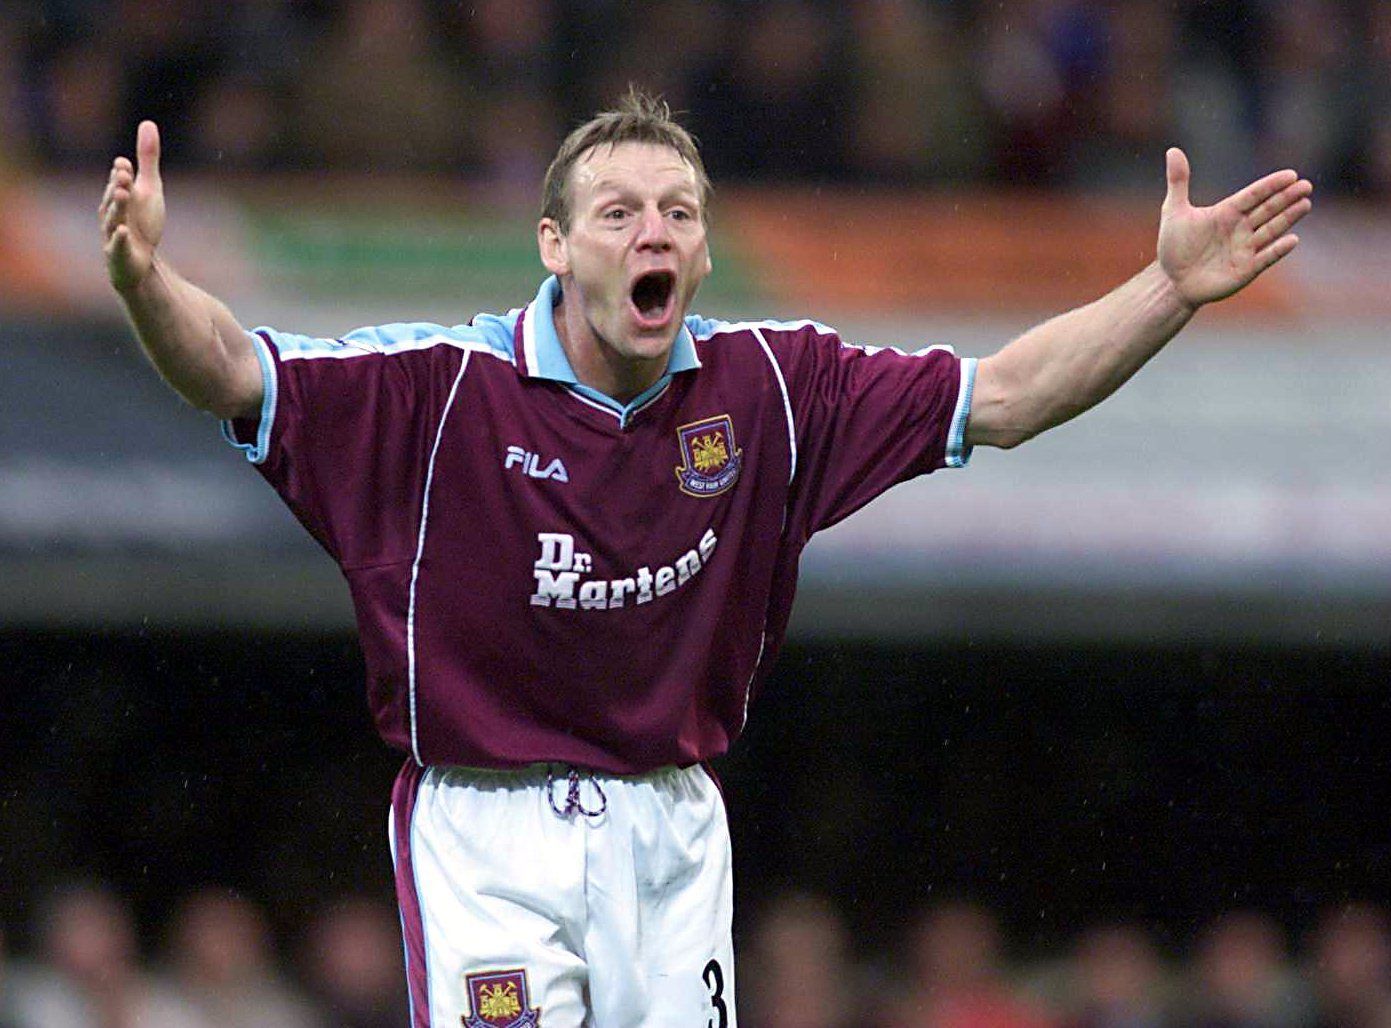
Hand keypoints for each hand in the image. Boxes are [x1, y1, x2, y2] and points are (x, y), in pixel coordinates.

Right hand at [100, 120, 165, 292]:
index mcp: (118, 196)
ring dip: (117, 207)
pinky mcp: (119, 254)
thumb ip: (147, 159)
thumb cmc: (141, 221)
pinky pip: (117, 246)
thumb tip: (148, 123)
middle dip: (118, 186)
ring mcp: (114, 234)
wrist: (138, 261)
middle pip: (114, 198)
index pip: (118, 181)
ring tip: (123, 193)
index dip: (121, 173)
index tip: (126, 163)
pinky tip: (124, 231)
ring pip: (113, 219)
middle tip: (125, 174)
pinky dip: (119, 239)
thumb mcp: (149, 188)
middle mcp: (112, 213)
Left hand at [1157, 147, 1311, 309]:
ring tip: (1305, 203)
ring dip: (1288, 218)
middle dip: (1286, 198)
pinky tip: (1293, 239)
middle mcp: (1240, 229)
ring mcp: (1245, 249)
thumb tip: (1173, 150)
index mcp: (1226, 212)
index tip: (1291, 175)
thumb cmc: (1174, 247)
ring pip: (1271, 229)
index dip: (1271, 185)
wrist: (1172, 281)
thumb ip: (1178, 181)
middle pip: (1267, 209)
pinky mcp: (1246, 269)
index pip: (1253, 195)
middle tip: (1306, 186)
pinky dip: (1278, 249)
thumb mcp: (1174, 212)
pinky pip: (1265, 258)